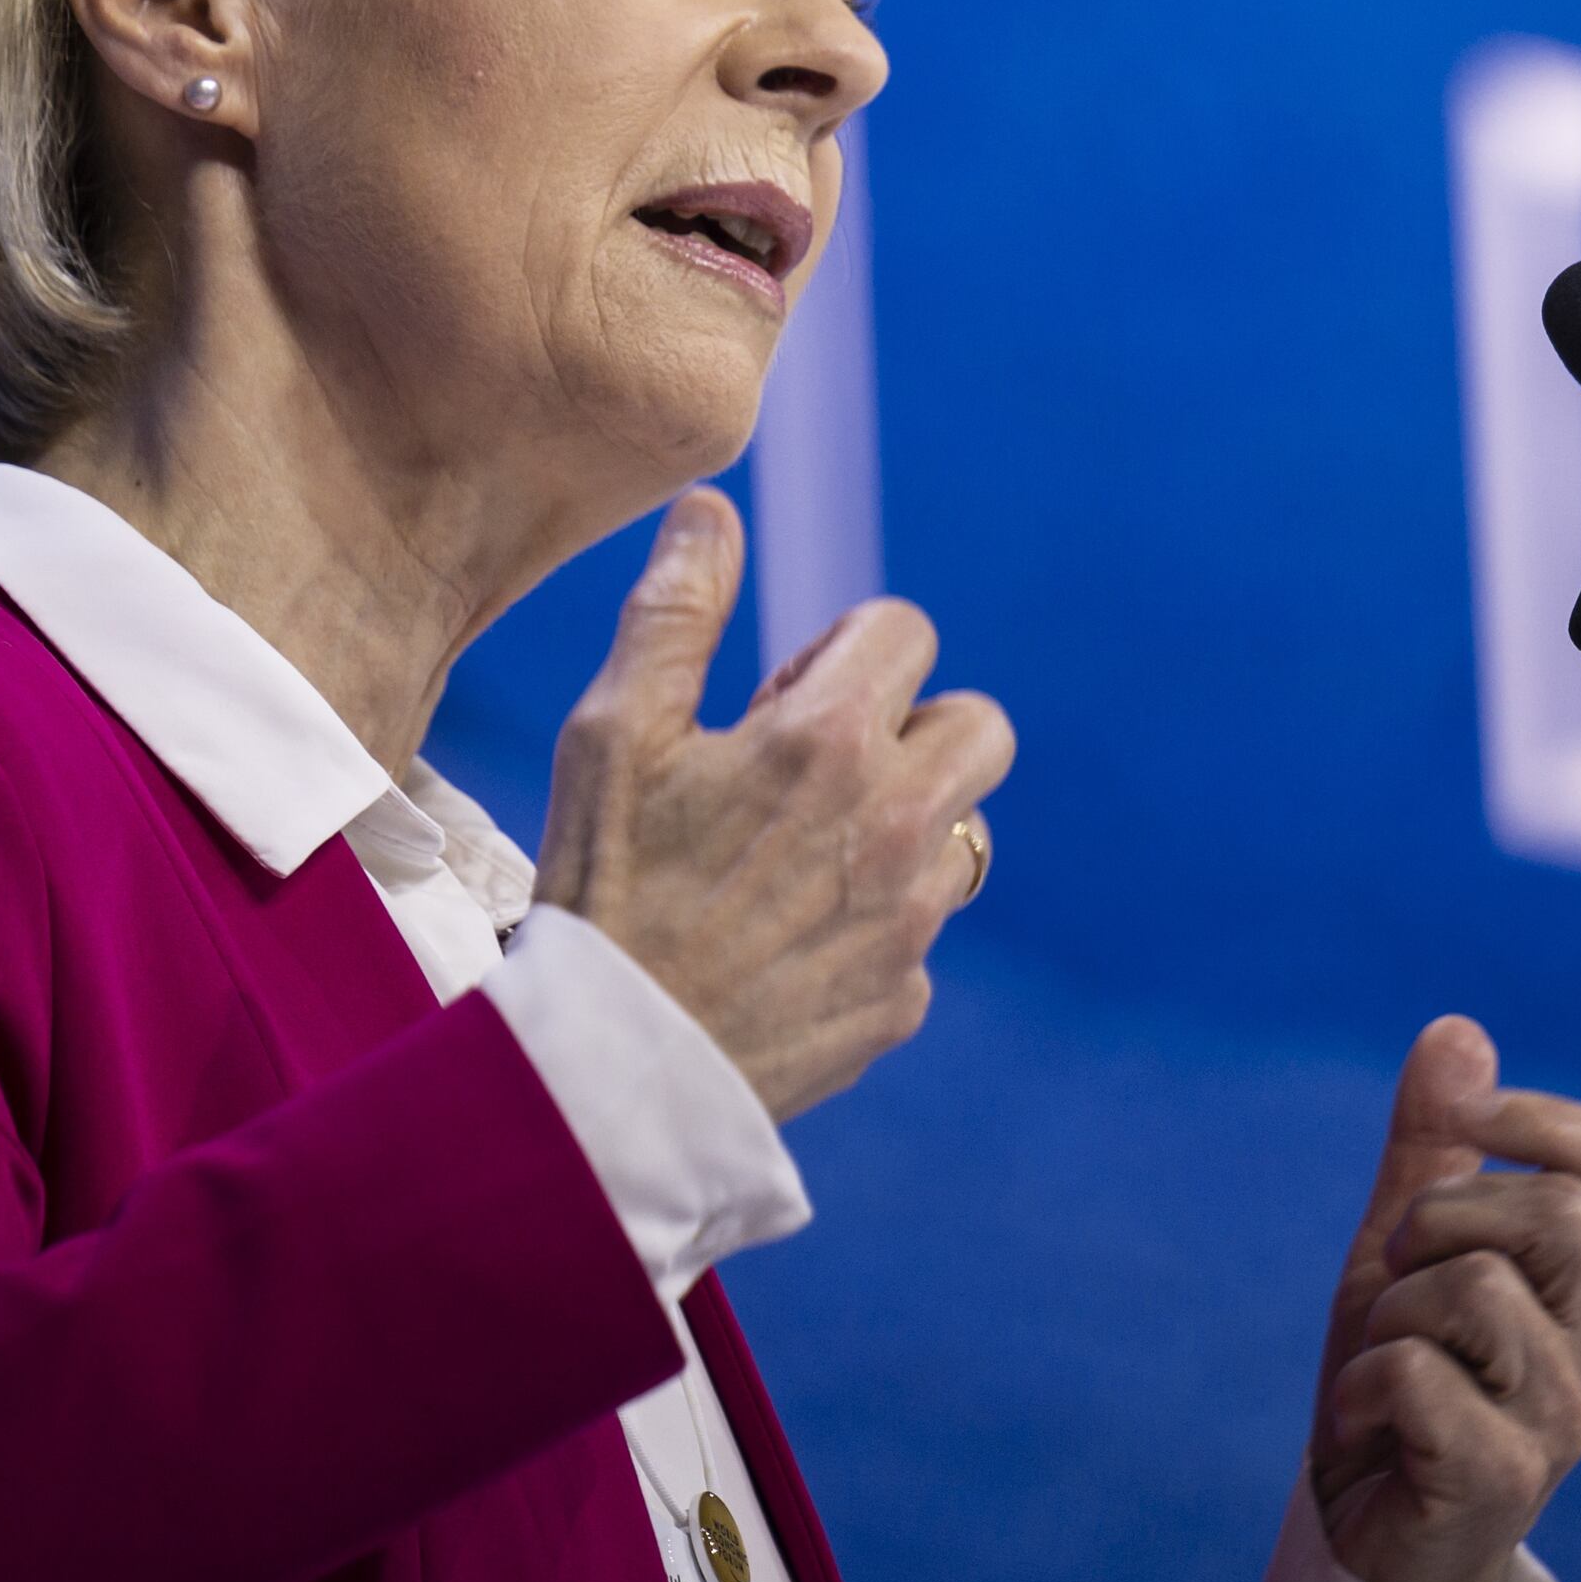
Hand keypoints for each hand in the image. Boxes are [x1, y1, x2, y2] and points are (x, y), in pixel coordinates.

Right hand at [532, 489, 1012, 1121]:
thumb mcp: (613, 735)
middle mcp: (897, 821)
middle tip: (820, 769)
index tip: (780, 700)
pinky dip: (871, 928)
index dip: (840, 654)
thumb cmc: (602, 889)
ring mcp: (911, 917)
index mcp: (829, 740)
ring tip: (799, 860)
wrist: (606, 1074)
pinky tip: (786, 949)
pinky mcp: (903, 997)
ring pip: (960, 831)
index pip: (905, 631)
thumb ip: (674, 609)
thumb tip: (712, 506)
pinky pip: (920, 934)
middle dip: (913, 729)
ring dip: (902, 827)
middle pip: (978, 726)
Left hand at [1303, 1018, 1580, 1581]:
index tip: (1467, 1123)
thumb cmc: (1400, 1391)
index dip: (1553, 1122)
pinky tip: (1366, 1422)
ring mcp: (1560, 1418)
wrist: (1363, 1548)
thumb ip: (1433, 1150)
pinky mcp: (1506, 1479)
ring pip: (1480, 1290)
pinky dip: (1366, 1384)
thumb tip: (1457, 1034)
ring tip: (1384, 1364)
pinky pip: (1422, 1377)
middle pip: (1556, 1214)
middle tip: (1400, 1281)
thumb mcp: (1402, 1254)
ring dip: (1393, 1313)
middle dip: (1442, 1218)